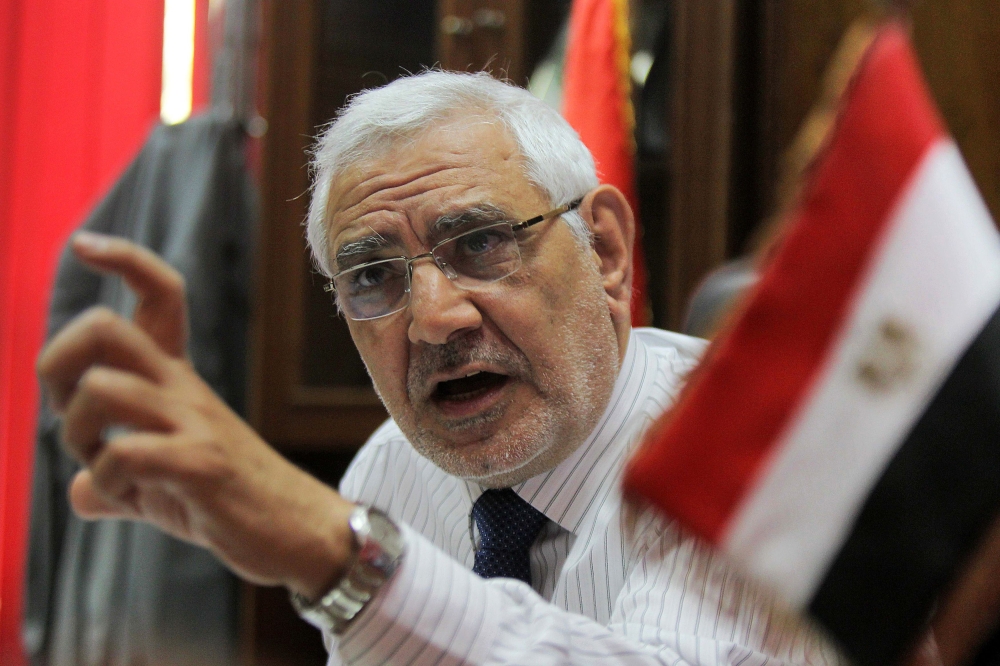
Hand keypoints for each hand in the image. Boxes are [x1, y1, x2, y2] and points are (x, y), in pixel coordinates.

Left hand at [37, 232, 355, 598]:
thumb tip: (80, 493)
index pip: (160, 292)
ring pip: (101, 387)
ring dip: (78, 436)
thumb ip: (116, 478)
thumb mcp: (164, 482)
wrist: (299, 532)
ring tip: (106, 471)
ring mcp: (194, 422)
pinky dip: (107, 484)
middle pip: (106, 326)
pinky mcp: (200, 464)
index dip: (120, 258)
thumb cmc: (231, 501)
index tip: (83, 245)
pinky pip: (124, 454)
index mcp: (178, 380)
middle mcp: (184, 389)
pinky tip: (133, 501)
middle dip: (56, 363)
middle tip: (68, 412)